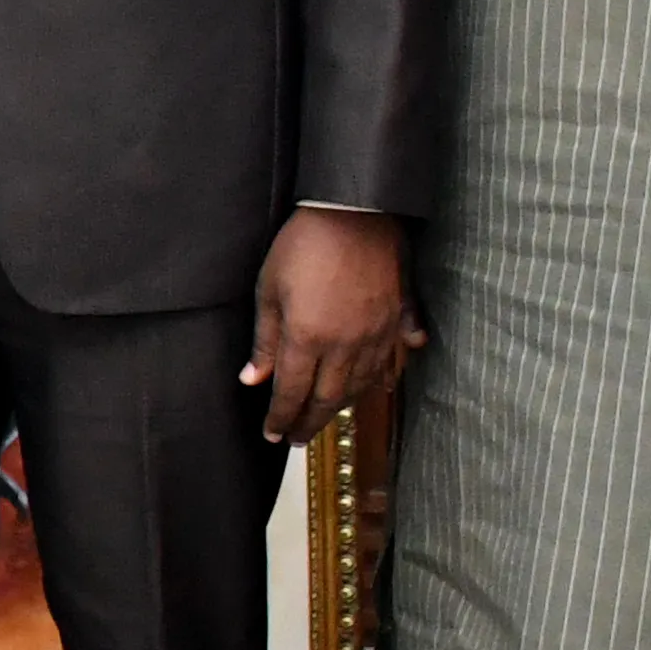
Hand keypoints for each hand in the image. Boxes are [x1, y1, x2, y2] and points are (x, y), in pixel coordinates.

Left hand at [243, 206, 419, 450]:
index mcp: (308, 339)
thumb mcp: (269, 290)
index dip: (281, 417)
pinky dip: (382, 378)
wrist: (354, 211)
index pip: (292, 392)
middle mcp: (346, 345)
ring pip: (361, 386)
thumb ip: (264, 340)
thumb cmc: (303, 245)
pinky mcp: (397, 319)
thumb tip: (253, 379)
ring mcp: (376, 334)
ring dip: (342, 406)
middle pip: (328, 398)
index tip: (273, 434)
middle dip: (310, 422)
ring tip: (326, 416)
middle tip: (296, 438)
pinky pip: (391, 360)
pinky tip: (378, 388)